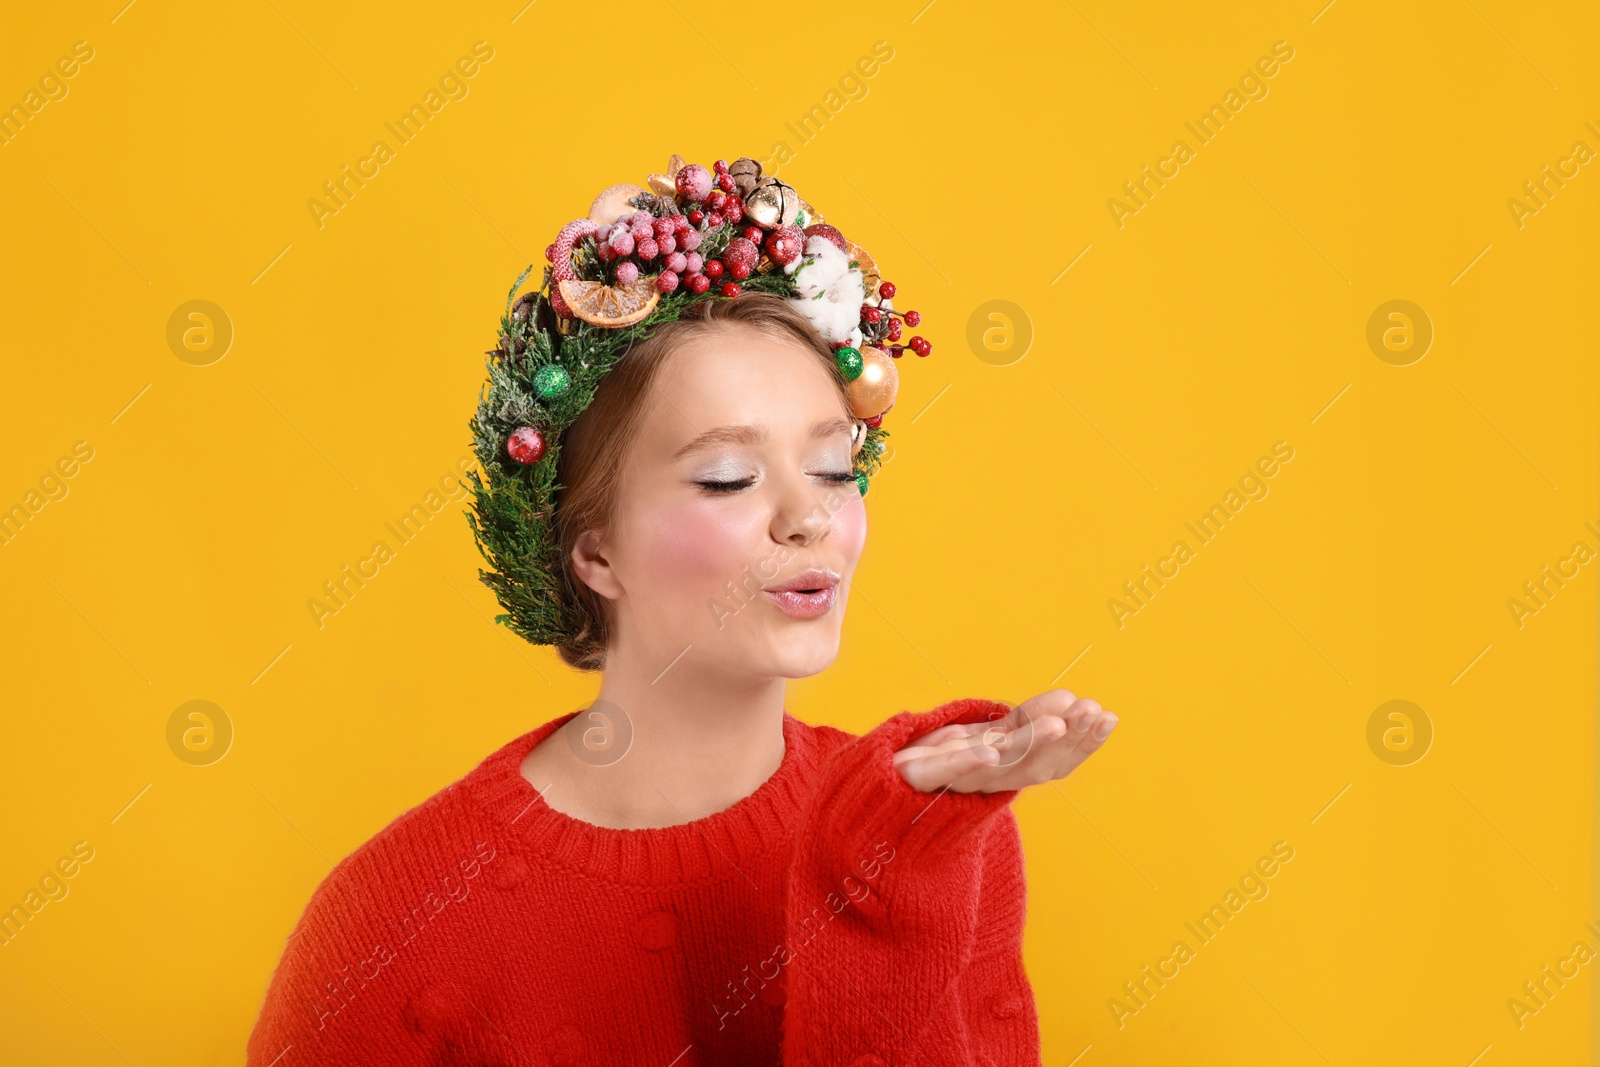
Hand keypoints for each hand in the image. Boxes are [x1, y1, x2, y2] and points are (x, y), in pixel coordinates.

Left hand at [892, 689, 1117, 794]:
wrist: (875, 793)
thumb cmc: (936, 760)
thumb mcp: (987, 734)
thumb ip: (1026, 721)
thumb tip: (1071, 700)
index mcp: (1004, 769)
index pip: (1051, 759)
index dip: (1081, 742)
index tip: (1108, 716)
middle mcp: (984, 780)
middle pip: (1030, 762)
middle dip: (1065, 739)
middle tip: (1093, 712)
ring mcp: (951, 780)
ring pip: (996, 765)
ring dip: (1029, 744)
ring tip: (1060, 722)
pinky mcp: (915, 776)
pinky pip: (940, 769)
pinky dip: (968, 761)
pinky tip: (992, 750)